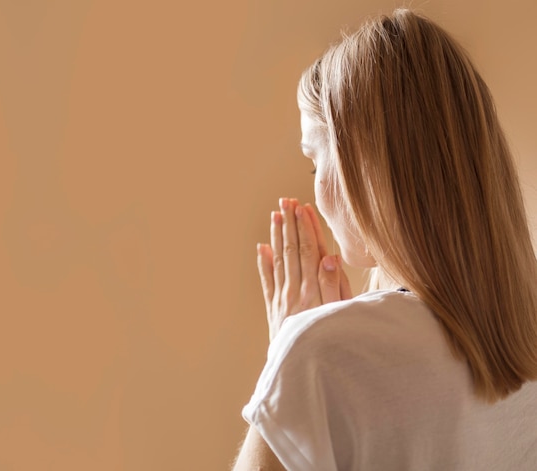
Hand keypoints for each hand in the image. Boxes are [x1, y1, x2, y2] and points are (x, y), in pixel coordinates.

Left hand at [257, 197, 352, 341]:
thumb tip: (328, 257)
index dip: (305, 227)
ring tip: (275, 215)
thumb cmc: (330, 342)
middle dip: (289, 224)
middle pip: (292, 250)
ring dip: (277, 236)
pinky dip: (263, 263)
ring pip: (278, 260)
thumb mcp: (339, 314)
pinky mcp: (273, 308)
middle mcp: (294, 290)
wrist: (302, 369)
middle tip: (286, 201)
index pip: (308, 250)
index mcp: (312, 289)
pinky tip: (261, 247)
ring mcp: (281, 299)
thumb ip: (334, 286)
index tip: (302, 207)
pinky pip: (267, 281)